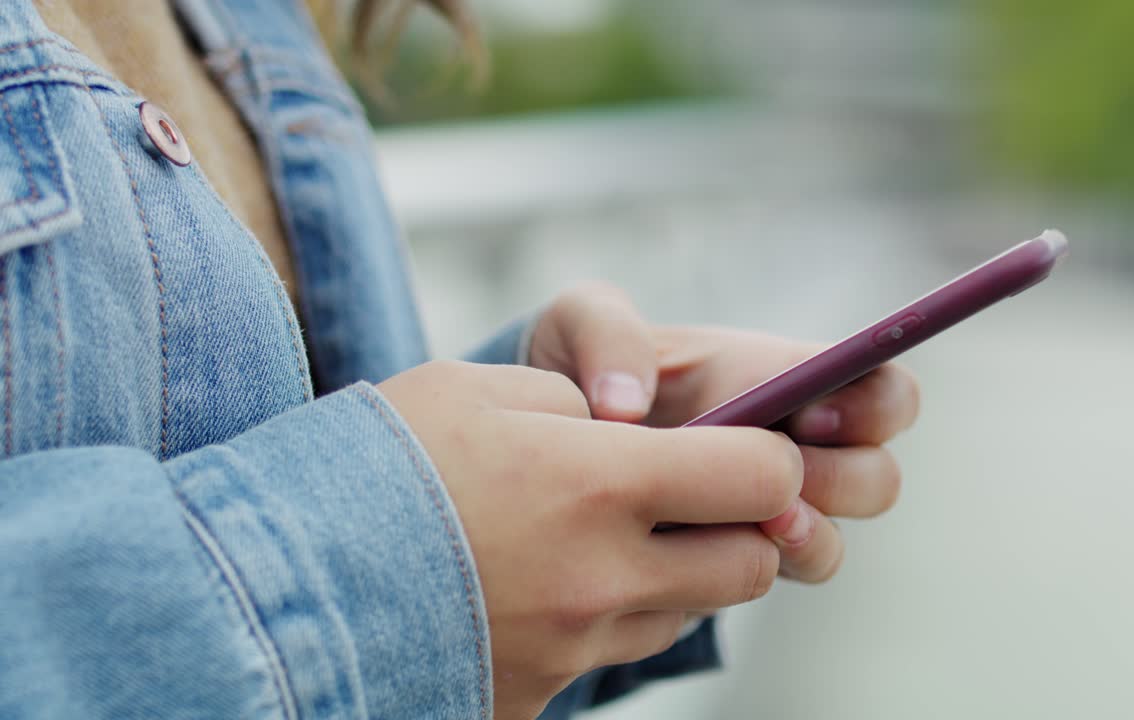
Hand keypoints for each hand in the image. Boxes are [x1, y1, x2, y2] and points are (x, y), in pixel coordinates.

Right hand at [378, 361, 802, 719]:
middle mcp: (602, 577)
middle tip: (684, 497)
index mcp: (599, 483)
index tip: (743, 449)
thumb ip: (572, 398)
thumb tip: (623, 425)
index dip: (767, 457)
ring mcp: (570, 649)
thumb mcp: (472, 390)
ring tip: (594, 537)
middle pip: (746, 567)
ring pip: (682, 614)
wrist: (267, 582)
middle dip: (736, 528)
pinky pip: (610, 656)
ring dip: (669, 574)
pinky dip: (605, 620)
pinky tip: (543, 587)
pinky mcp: (534, 696)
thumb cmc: (373, 464)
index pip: (761, 479)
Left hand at [529, 284, 919, 582]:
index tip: (813, 413)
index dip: (875, 404)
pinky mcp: (735, 558)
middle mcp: (794, 445)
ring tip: (753, 524)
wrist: (544, 449)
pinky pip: (779, 576)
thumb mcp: (578, 325)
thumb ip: (607, 334)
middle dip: (843, 482)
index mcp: (780, 377)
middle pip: (878, 477)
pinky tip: (700, 554)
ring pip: (836, 539)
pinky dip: (758, 570)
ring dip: (807, 536)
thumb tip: (626, 406)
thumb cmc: (580, 370)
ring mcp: (771, 508)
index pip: (882, 388)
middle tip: (781, 482)